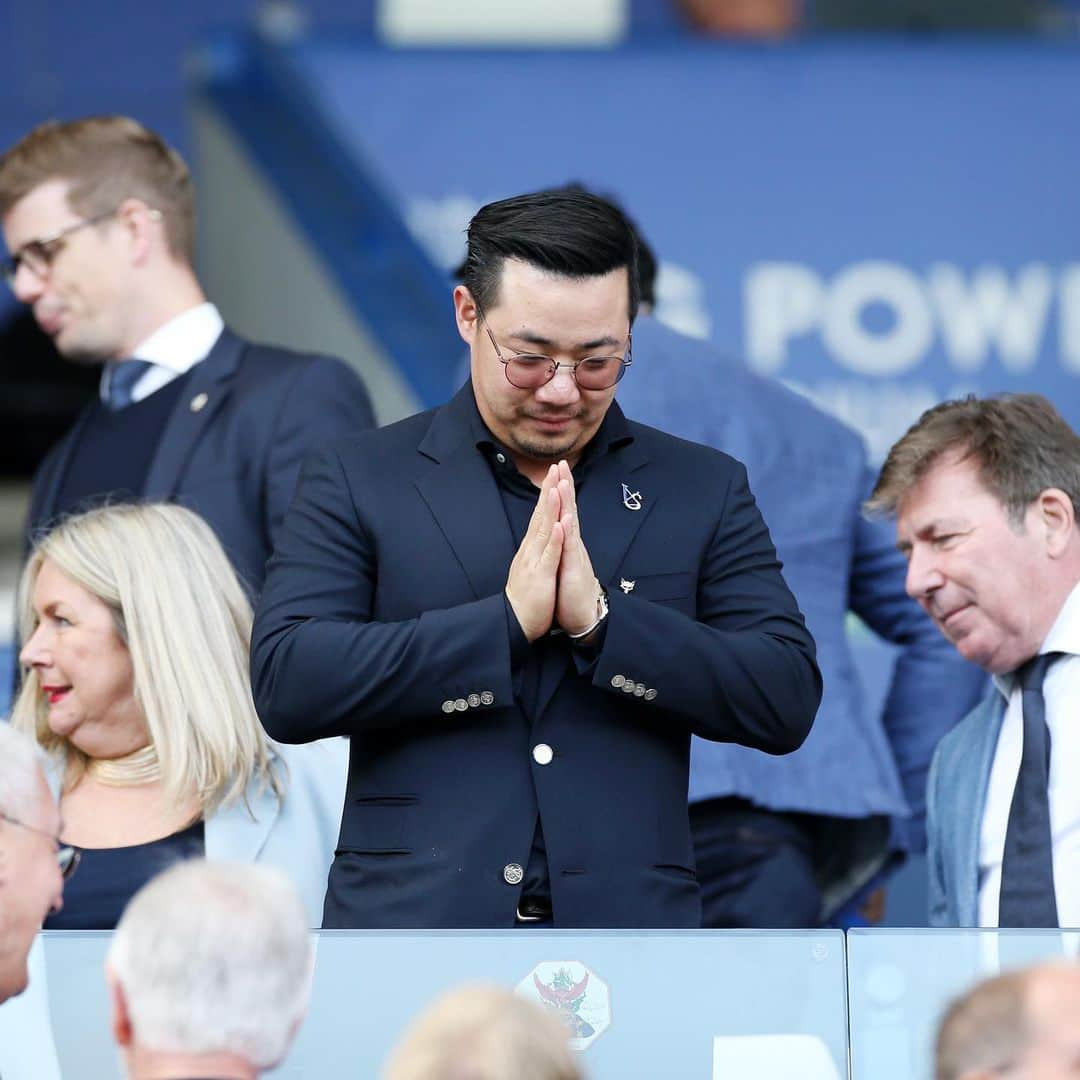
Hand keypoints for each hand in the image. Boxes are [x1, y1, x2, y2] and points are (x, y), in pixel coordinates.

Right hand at [505, 464, 563, 641]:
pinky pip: (550, 554)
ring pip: (544, 529)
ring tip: (556, 487)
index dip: (546, 495)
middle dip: (548, 491)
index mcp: (531, 548)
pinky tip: (560, 524)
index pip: (539, 516)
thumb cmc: (525, 597)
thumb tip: (537, 536)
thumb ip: (535, 550)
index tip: (553, 475)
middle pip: (540, 515)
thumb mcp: (531, 567)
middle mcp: (531, 549)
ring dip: (550, 508)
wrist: (514, 622)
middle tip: (554, 468)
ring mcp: (535, 561)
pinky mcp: (541, 575)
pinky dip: (555, 539)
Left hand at [553, 460, 600, 636]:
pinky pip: (570, 550)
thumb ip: (562, 544)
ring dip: (568, 504)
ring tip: (564, 483)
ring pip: (571, 524)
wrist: (582, 616)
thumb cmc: (571, 591)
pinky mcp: (573, 570)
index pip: (562, 511)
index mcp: (566, 542)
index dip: (559, 491)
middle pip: (569, 510)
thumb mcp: (563, 562)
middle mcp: (572, 544)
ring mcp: (574, 555)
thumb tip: (560, 528)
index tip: (555, 470)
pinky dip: (567, 535)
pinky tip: (566, 520)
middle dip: (565, 487)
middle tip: (562, 464)